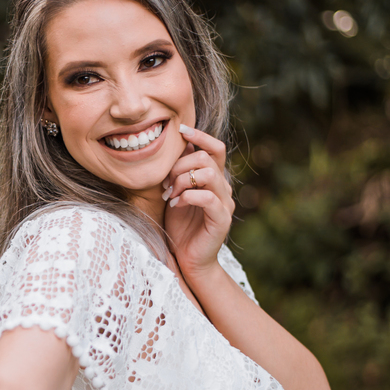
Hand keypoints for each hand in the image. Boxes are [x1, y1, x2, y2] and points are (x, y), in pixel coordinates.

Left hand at [161, 124, 234, 280]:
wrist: (187, 258)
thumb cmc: (180, 226)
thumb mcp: (175, 193)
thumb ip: (179, 172)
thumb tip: (178, 146)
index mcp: (213, 179)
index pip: (215, 148)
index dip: (200, 136)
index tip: (180, 131)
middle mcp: (222, 188)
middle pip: (207, 158)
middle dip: (180, 165)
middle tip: (165, 184)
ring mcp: (224, 203)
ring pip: (209, 174)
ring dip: (183, 181)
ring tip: (170, 195)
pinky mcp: (221, 219)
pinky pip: (207, 197)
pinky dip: (187, 197)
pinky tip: (175, 205)